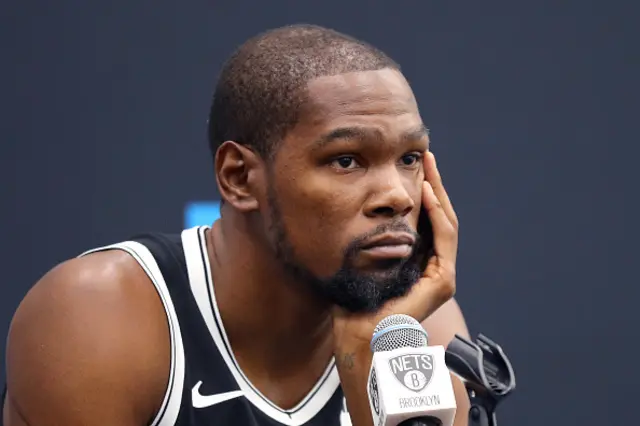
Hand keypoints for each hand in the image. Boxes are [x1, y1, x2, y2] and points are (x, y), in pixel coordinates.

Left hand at [332, 151, 458, 347]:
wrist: (359, 332)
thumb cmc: (355, 299)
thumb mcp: (364, 258)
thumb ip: (372, 238)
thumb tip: (360, 208)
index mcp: (419, 261)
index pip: (426, 219)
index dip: (423, 190)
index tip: (413, 164)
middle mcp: (434, 267)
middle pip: (439, 216)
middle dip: (433, 183)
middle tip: (426, 155)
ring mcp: (442, 275)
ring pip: (445, 222)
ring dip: (437, 191)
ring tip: (428, 164)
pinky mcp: (444, 281)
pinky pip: (444, 238)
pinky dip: (436, 213)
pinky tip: (427, 191)